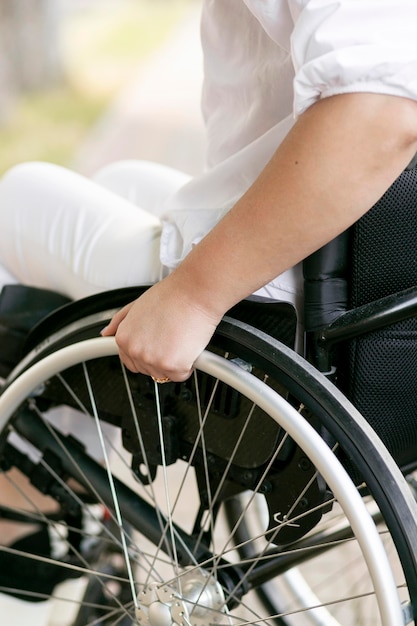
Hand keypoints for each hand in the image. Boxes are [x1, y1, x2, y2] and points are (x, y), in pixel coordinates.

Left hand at [101, 276, 220, 380]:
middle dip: (161, 358)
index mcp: (124, 338)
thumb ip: (119, 321)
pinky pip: (181, 375)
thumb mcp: (136, 304)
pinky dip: (188, 364)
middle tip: (172, 337)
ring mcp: (153, 359)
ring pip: (164, 374)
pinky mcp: (173, 365)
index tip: (157, 346)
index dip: (148, 354)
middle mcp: (135, 350)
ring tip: (180, 338)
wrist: (194, 292)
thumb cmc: (171, 295)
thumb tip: (107, 333)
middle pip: (148, 370)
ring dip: (174, 361)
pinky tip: (188, 345)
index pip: (130, 362)